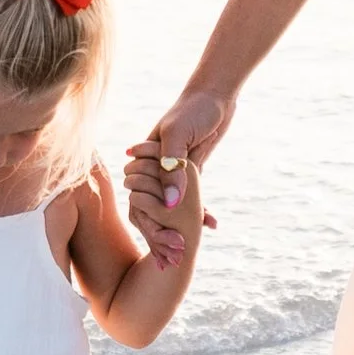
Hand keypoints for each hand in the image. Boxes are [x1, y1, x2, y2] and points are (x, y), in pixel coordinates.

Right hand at [124, 87, 234, 261]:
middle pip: (151, 207)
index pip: (138, 198)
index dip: (149, 224)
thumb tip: (171, 205)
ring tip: (184, 251)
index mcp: (144, 160)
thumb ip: (173, 170)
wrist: (215, 95)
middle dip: (160, 233)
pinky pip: (191, 195)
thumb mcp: (179, 137)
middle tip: (171, 259)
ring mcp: (173, 170)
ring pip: (171, 206)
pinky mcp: (191, 170)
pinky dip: (200, 209)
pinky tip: (211, 224)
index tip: (159, 246)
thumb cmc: (193, 110)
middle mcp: (155, 167)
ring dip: (177, 226)